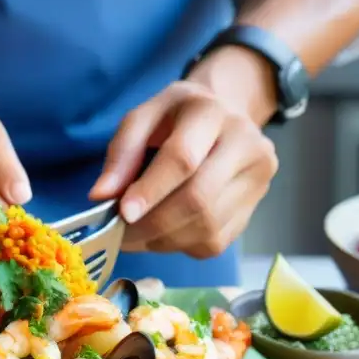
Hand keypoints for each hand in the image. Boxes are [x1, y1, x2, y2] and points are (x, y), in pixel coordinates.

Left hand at [90, 47, 279, 257]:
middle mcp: (246, 144)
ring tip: (134, 235)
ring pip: (206, 227)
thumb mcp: (142, 118)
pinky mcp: (253, 210)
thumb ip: (121, 153)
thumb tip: (101, 196)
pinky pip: (213, 243)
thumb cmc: (175, 119)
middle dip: (152, 224)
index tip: (122, 213)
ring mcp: (257, 180)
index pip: (183, 158)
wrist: (222, 118)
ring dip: (162, 240)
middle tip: (118, 234)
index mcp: (212, 112)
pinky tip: (161, 234)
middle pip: (198, 199)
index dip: (150, 190)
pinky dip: (179, 246)